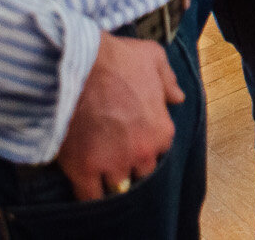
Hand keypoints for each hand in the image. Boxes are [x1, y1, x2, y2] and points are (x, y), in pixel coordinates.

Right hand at [55, 33, 183, 200]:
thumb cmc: (117, 58)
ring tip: (97, 165)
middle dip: (129, 163)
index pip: (159, 151)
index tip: (132, 137)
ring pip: (116, 186)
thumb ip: (168, 80)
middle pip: (139, 172)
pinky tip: (84, 183)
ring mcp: (114, 164)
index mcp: (162, 131)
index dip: (145, 144)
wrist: (77, 64)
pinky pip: (89, 197)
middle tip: (113, 151)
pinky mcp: (85, 170)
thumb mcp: (153, 57)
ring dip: (108, 178)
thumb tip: (177, 97)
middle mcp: (142, 153)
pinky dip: (88, 195)